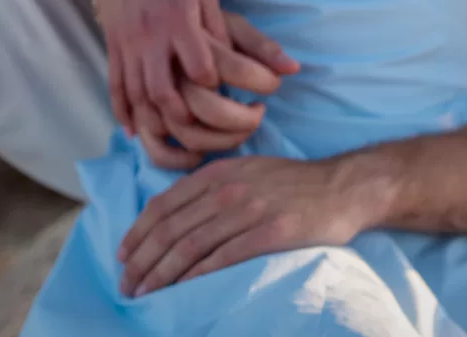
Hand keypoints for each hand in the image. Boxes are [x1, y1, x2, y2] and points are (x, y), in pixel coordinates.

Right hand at [94, 0, 299, 163]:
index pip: (203, 66)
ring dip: (161, 125)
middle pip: (166, 93)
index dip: (222, 86)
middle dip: (191, 119)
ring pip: (140, 99)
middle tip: (216, 127)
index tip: (240, 93)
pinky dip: (127, 116)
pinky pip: (117, 91)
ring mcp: (128, 48)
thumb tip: (289, 68)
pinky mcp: (113, 52)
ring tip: (185, 137)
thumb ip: (241, 35)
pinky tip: (139, 133)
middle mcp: (152, 38)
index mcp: (180, 21)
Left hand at [115, 155, 388, 295]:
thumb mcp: (248, 171)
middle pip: (170, 230)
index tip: (122, 256)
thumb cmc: (294, 184)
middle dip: (142, 261)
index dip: (137, 232)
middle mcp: (229, 189)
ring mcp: (249, 210)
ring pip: (189, 247)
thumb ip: (213, 187)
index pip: (164, 204)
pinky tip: (181, 293)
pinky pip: (222, 260)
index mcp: (219, 173)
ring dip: (160, 276)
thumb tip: (174, 215)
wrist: (344, 187)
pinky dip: (195, 278)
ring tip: (144, 295)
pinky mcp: (270, 233)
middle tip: (126, 285)